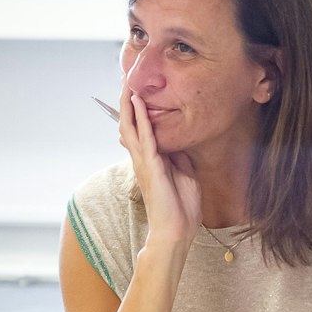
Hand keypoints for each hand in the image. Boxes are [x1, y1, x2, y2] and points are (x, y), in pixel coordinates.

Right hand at [119, 90, 200, 258]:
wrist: (176, 232)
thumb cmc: (181, 209)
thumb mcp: (185, 175)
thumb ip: (178, 157)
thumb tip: (178, 142)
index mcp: (150, 162)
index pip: (139, 131)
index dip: (136, 111)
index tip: (134, 92)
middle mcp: (142, 160)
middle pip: (129, 125)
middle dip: (126, 102)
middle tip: (125, 80)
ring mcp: (144, 163)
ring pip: (131, 127)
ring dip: (129, 105)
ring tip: (127, 84)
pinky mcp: (151, 166)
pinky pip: (145, 137)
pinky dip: (141, 118)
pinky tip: (138, 103)